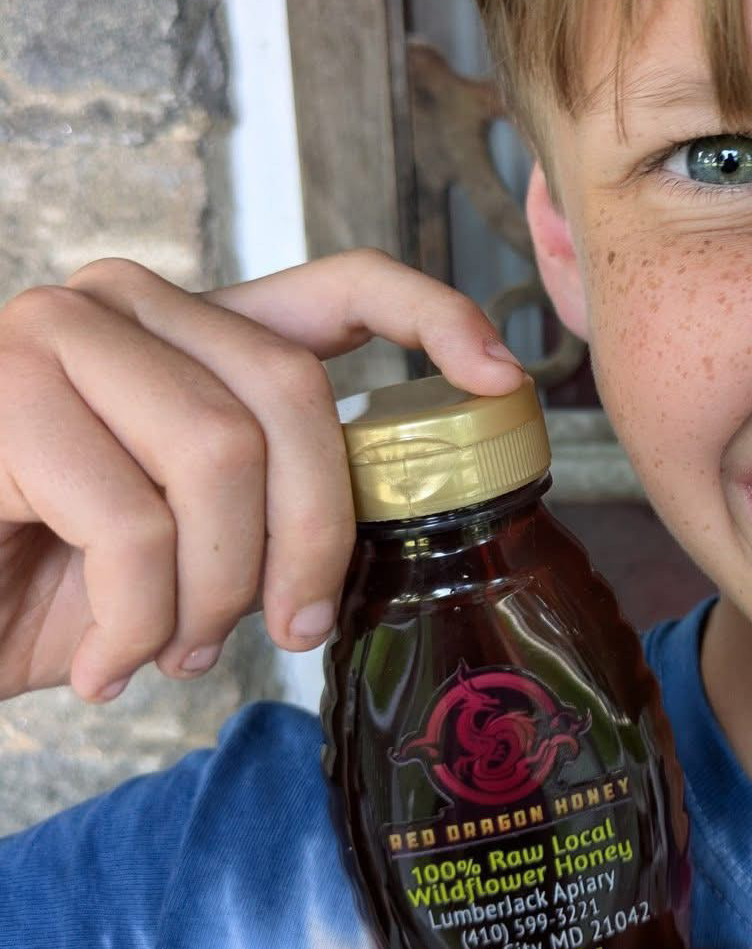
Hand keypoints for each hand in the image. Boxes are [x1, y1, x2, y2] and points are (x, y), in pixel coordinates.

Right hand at [0, 250, 524, 702]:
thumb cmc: (46, 583)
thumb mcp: (188, 547)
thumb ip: (270, 508)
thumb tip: (380, 531)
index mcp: (193, 329)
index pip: (341, 283)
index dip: (435, 316)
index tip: (504, 382)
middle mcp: (127, 304)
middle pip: (294, 395)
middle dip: (315, 535)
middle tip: (296, 629)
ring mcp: (57, 334)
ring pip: (220, 456)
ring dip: (213, 591)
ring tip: (172, 651)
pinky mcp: (3, 394)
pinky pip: (135, 525)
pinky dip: (139, 623)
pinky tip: (108, 664)